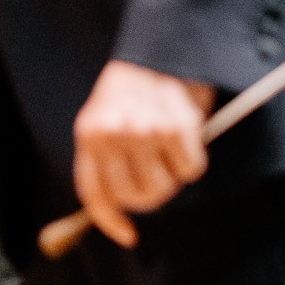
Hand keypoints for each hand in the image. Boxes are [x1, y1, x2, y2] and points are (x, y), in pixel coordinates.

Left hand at [72, 61, 212, 247]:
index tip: (128, 236)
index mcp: (90, 132)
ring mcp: (144, 132)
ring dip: (173, 178)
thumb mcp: (108, 119)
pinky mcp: (177, 129)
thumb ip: (108, 159)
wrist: (169, 48)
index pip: (96, 193)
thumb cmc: (139, 91)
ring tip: (173, 151)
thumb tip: (120, 214)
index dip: (111, 220)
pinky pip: (190, 171)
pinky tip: (190, 138)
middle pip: (134, 196)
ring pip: (164, 187)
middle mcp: (113, 134)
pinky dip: (194, 162)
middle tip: (162, 177)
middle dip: (151, 195)